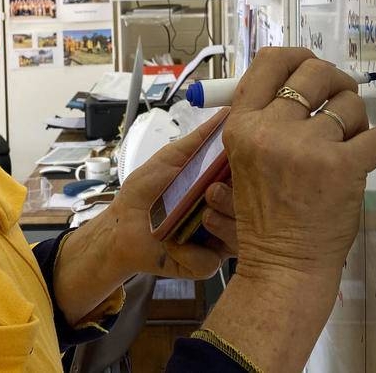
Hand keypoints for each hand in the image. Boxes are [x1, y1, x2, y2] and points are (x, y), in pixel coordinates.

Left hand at [99, 110, 238, 280]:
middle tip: (212, 192)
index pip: (253, 182)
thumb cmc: (146, 191)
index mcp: (224, 188)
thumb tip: (228, 111)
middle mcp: (227, 214)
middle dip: (235, 200)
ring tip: (200, 215)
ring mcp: (218, 240)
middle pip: (254, 211)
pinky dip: (191, 251)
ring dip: (221, 224)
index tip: (242, 164)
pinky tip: (173, 243)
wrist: (121, 226)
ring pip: (240, 238)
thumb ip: (201, 139)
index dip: (253, 174)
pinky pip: (211, 261)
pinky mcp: (204, 264)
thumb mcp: (173, 158)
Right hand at [221, 48, 375, 280]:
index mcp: (242, 126)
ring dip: (358, 119)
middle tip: (341, 99)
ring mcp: (307, 148)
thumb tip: (299, 80)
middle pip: (314, 72)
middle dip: (336, 81)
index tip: (310, 66)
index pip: (269, 63)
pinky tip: (371, 157)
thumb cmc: (268, 216)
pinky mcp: (342, 167)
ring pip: (350, 103)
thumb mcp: (244, 161)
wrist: (283, 265)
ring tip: (350, 142)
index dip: (296, 57)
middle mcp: (271, 130)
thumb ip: (264, 120)